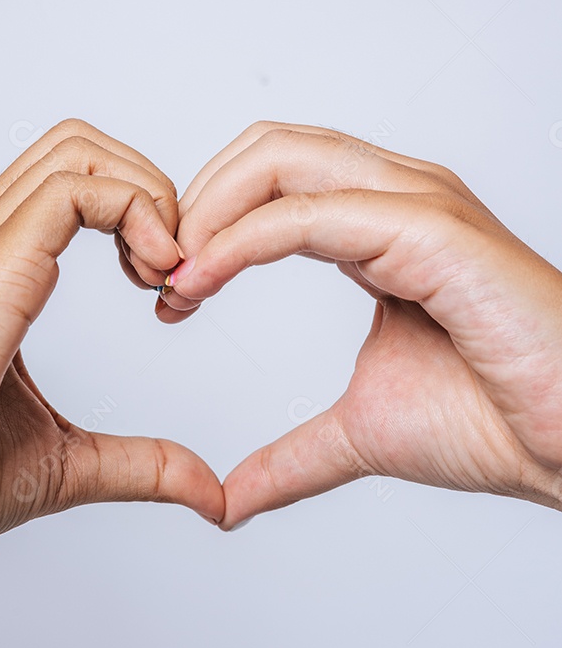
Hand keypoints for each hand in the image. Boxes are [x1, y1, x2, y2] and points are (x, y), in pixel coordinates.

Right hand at [0, 119, 223, 598]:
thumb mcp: (67, 464)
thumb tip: (207, 491)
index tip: (167, 286)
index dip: (139, 214)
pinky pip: (71, 193)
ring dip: (146, 195)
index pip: (70, 183)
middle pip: (78, 148)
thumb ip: (141, 464)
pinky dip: (133, 211)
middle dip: (150, 189)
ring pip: (77, 153)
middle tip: (173, 270)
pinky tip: (151, 275)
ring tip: (163, 272)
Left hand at [163, 121, 561, 528]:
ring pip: (279, 158)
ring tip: (170, 280)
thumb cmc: (494, 423)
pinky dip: (239, 242)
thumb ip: (291, 456)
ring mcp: (417, 202)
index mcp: (380, 225)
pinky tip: (199, 282)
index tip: (163, 293)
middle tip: (153, 276)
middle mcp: (396, 196)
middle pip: (265, 149)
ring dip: (207, 212)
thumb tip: (230, 498)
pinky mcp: (431, 230)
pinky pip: (306, 214)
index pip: (270, 180)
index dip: (205, 225)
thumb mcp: (358, 434)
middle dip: (194, 202)